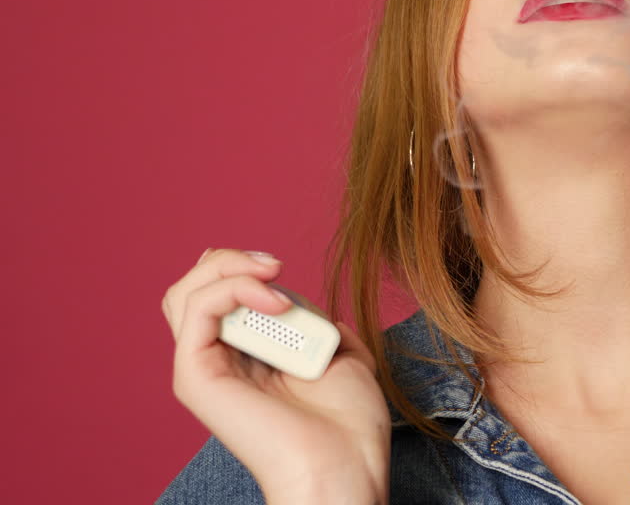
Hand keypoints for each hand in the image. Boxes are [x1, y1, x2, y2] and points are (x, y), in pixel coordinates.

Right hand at [161, 248, 389, 503]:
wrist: (345, 466)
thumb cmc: (349, 426)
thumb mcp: (344, 359)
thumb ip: (321, 330)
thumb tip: (312, 309)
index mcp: (247, 358)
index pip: (217, 294)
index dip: (243, 268)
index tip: (285, 270)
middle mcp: (219, 361)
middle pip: (189, 288)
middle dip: (228, 260)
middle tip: (275, 265)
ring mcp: (204, 369)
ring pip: (183, 293)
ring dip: (230, 267)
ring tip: (274, 274)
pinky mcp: (197, 377)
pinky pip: (196, 309)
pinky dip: (233, 287)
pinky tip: (276, 300)